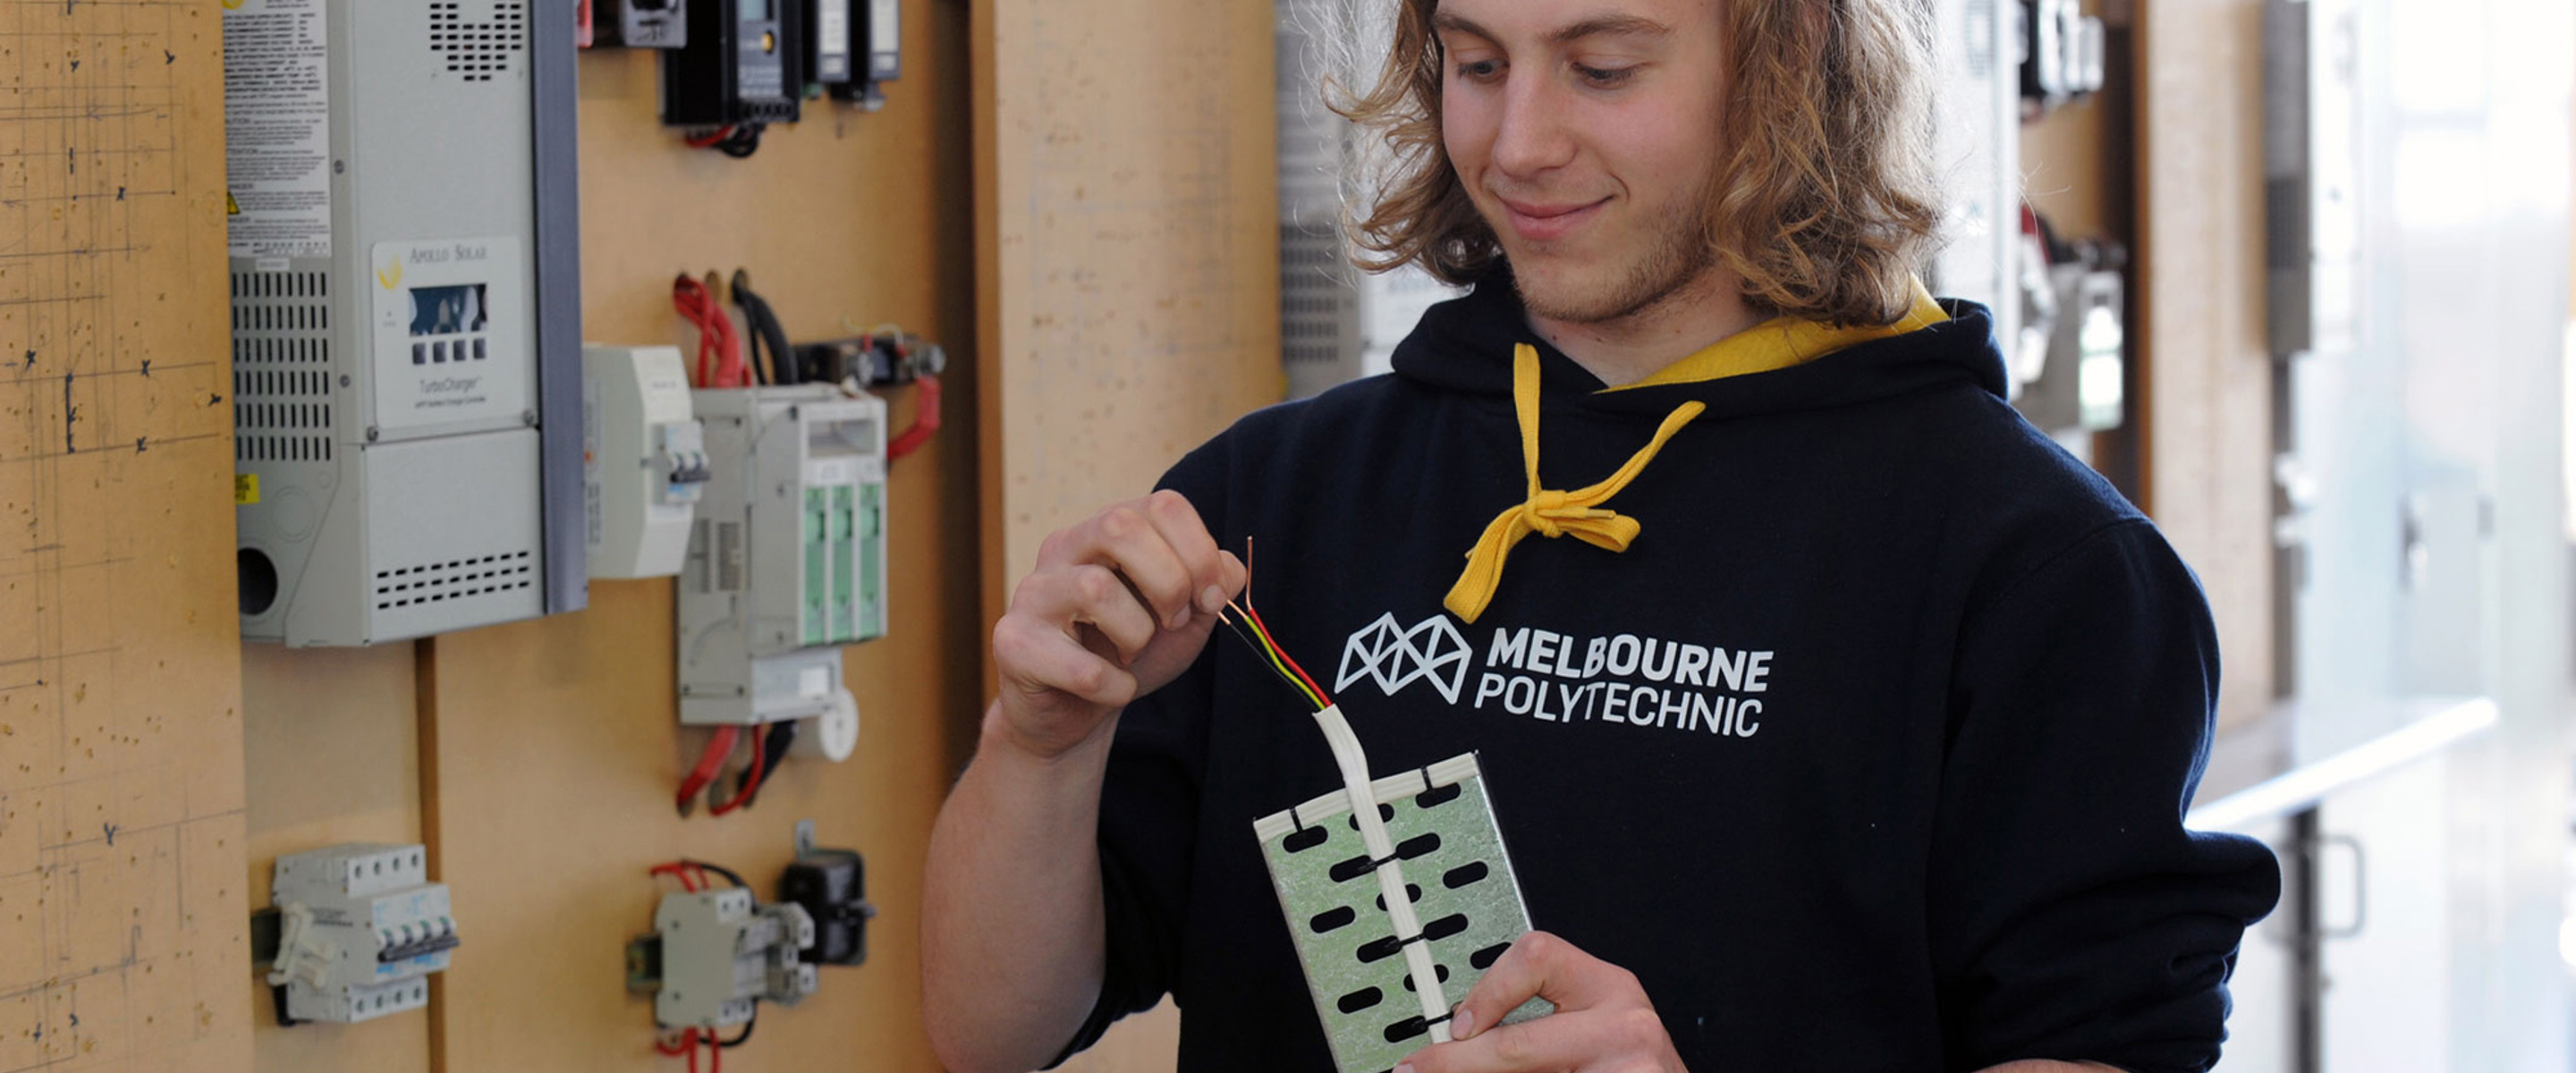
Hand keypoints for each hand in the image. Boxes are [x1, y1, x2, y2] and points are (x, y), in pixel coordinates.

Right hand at [988, 490, 1244, 758]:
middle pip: (1119, 525)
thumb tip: (1228, 572)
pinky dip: (1115, 687)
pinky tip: (1111, 688)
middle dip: (1169, 580)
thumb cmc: (1128, 653)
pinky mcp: (1013, 643)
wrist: (1073, 712)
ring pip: (1096, 588)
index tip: (1211, 600)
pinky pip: (1082, 667)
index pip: (1162, 505)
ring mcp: (1033, 592)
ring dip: (1137, 635)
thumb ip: (1214, 585)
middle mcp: (1065, 548)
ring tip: (1131, 653)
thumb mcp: (1185, 616)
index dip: (1200, 552)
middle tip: (1175, 621)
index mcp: (1108, 531)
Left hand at [1398, 931, 1685, 1072]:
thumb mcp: (1597, 1030)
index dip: (1486, 990)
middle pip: (1516, 1043)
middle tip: (1419, 1069)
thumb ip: (1541, 1026)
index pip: (1536, 955)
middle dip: (1455, 1063)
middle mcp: (1624, 1026)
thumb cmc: (1630, 1066)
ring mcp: (1627, 1071)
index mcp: (1611, 988)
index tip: (1457, 1025)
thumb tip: (1463, 1038)